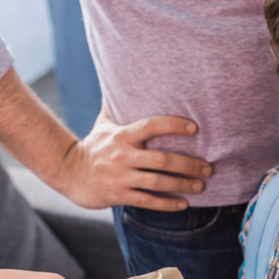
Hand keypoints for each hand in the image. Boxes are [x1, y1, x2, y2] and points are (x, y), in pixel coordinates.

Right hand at [58, 102, 212, 210]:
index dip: (174, 125)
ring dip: (182, 185)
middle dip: (188, 165)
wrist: (70, 173)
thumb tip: (121, 73)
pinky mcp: (120, 195)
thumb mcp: (103, 123)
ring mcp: (121, 177)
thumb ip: (116, 104)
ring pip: (158, 183)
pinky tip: (184, 204)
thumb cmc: (94, 146)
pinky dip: (168, 204)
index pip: (151, 126)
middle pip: (161, 160)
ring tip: (201, 185)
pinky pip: (148, 201)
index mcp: (122, 135)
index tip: (195, 128)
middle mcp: (123, 156)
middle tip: (208, 168)